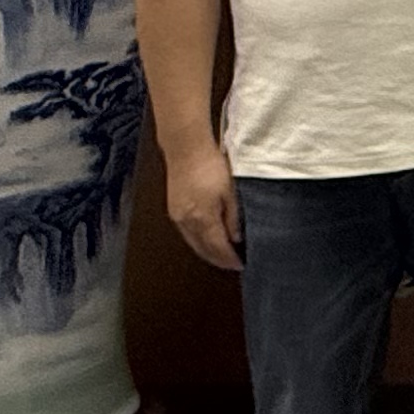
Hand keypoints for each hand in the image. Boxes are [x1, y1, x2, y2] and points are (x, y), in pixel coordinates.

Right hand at [166, 140, 243, 272]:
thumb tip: (235, 237)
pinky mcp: (173, 209)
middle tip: (231, 264)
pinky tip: (205, 238)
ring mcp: (177, 216)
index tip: (239, 264)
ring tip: (221, 255)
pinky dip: (197, 240)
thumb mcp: (230, 192)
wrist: (186, 149)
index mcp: (203, 218)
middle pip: (203, 250)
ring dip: (206, 252)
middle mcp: (187, 221)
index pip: (218, 248)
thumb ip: (233, 217)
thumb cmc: (209, 164)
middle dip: (217, 260)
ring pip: (192, 243)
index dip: (229, 259)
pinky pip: (186, 233)